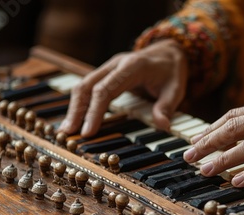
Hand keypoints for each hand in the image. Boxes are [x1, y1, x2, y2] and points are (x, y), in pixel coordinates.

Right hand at [58, 39, 187, 136]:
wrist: (169, 52)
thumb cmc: (171, 72)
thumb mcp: (176, 89)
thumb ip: (167, 106)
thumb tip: (162, 125)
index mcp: (131, 66)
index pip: (106, 89)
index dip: (95, 111)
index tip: (88, 131)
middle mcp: (116, 64)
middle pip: (87, 86)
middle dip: (76, 110)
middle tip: (69, 133)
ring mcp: (109, 67)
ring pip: (83, 85)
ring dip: (74, 107)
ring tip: (67, 129)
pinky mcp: (106, 73)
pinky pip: (88, 87)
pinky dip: (80, 103)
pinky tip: (76, 119)